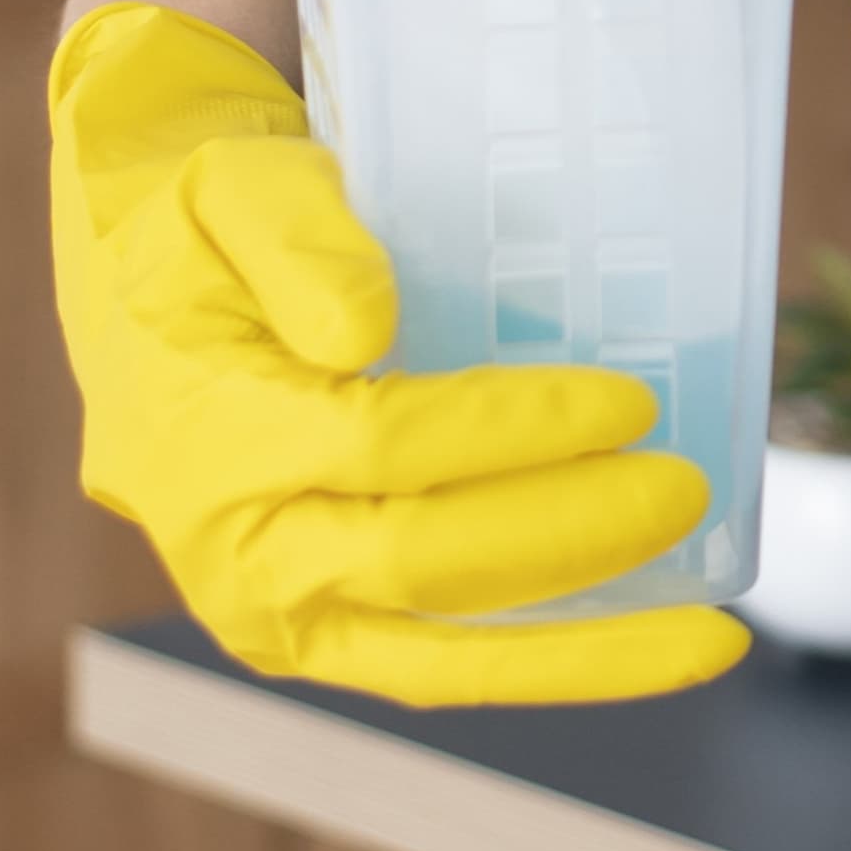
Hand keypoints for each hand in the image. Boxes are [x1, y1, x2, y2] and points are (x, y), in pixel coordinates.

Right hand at [49, 3, 748, 704]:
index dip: (512, 431)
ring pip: (434, 657)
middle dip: (565, 535)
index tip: (627, 401)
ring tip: (706, 638)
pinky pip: (435, 660)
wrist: (144, 288)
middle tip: (686, 490)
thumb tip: (365, 330)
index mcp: (212, 437)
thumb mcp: (237, 189)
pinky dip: (538, 662)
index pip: (384, 447)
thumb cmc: (209, 223)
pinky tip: (641, 646)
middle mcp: (236, 551)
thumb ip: (299, 245)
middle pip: (418, 564)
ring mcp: (274, 610)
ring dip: (576, 653)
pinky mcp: (320, 629)